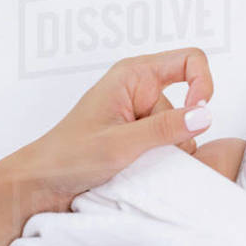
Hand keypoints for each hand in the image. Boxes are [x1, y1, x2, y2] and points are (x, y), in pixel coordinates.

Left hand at [16, 47, 214, 211]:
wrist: (41, 185)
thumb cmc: (68, 156)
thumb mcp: (120, 144)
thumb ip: (165, 129)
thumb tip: (205, 115)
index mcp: (133, 75)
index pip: (190, 60)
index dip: (203, 83)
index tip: (198, 113)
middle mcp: (141, 91)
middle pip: (188, 106)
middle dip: (178, 134)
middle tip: (149, 154)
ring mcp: (143, 117)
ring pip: (182, 133)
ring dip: (169, 153)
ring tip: (135, 166)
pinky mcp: (142, 139)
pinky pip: (171, 148)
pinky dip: (163, 163)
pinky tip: (138, 173)